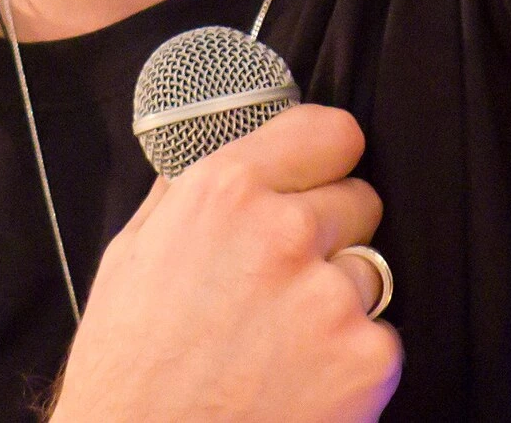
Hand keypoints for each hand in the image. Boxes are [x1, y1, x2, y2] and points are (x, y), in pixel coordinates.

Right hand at [52, 104, 400, 422]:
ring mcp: (330, 296)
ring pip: (369, 269)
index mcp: (226, 190)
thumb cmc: (129, 366)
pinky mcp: (365, 359)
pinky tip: (300, 380)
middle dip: (330, 232)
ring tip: (280, 340)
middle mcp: (284, 230)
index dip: (325, 156)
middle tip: (283, 279)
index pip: (329, 131)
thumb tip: (219, 154)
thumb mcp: (134, 252)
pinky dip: (351, 359)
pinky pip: (380, 337)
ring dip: (338, 298)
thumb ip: (186, 193)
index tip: (322, 172)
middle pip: (357, 198)